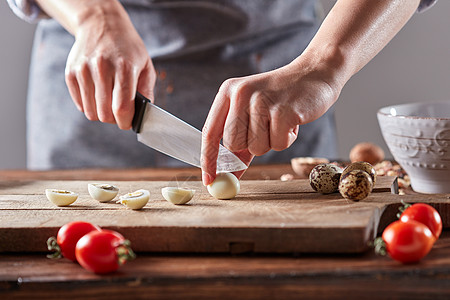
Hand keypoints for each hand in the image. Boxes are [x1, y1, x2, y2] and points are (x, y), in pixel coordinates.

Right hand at [65, 8, 155, 129]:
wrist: (102, 24)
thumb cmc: (128, 48)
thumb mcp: (145, 66)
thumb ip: (146, 92)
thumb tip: (143, 115)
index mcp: (124, 68)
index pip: (122, 108)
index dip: (125, 122)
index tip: (128, 123)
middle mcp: (102, 68)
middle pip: (105, 114)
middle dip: (114, 119)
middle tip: (119, 112)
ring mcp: (83, 70)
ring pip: (91, 112)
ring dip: (101, 113)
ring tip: (109, 102)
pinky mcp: (71, 72)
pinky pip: (80, 104)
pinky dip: (90, 105)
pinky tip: (98, 94)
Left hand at [201, 57, 341, 185]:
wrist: (314, 74)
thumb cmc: (281, 97)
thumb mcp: (253, 111)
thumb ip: (240, 140)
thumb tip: (229, 174)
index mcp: (228, 91)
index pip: (210, 132)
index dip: (208, 159)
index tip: (209, 180)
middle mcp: (241, 93)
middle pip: (232, 144)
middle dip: (248, 146)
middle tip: (264, 130)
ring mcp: (262, 101)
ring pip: (256, 148)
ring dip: (270, 142)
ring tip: (280, 121)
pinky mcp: (283, 111)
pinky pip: (278, 145)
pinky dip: (286, 139)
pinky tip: (292, 121)